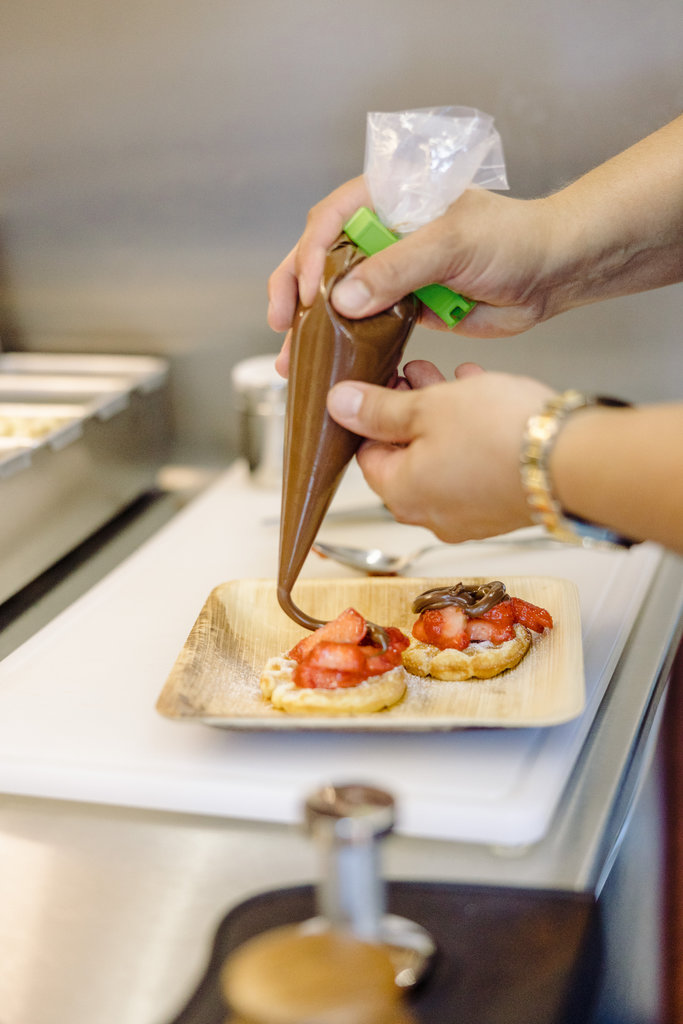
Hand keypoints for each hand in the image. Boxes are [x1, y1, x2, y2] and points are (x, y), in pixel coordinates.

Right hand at [268, 182, 562, 374]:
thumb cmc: (513, 239)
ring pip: (336, 296)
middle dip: (293, 293)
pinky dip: (343, 343)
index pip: (330, 219)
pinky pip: (363, 325)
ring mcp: (391, 272)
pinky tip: (326, 363)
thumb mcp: (451, 244)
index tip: (303, 292)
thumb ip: (396, 268)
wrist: (552, 274)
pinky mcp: (403, 307)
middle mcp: (383, 233)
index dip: (308, 255)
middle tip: (280, 324)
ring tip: (292, 358)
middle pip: (319, 258)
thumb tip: (342, 299)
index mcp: (389, 199)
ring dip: (311, 326)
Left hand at [326, 364, 554, 541]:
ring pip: (443, 459)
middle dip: (410, 410)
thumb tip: (339, 403)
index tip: (383, 383)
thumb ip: (379, 407)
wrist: (573, 460)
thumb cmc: (501, 435)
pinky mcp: (501, 509)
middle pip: (406, 456)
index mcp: (400, 494)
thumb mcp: (428, 406)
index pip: (367, 453)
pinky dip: (472, 435)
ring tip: (451, 379)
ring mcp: (469, 517)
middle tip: (415, 375)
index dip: (372, 413)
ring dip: (443, 417)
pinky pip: (474, 468)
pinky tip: (484, 399)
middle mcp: (431, 515)